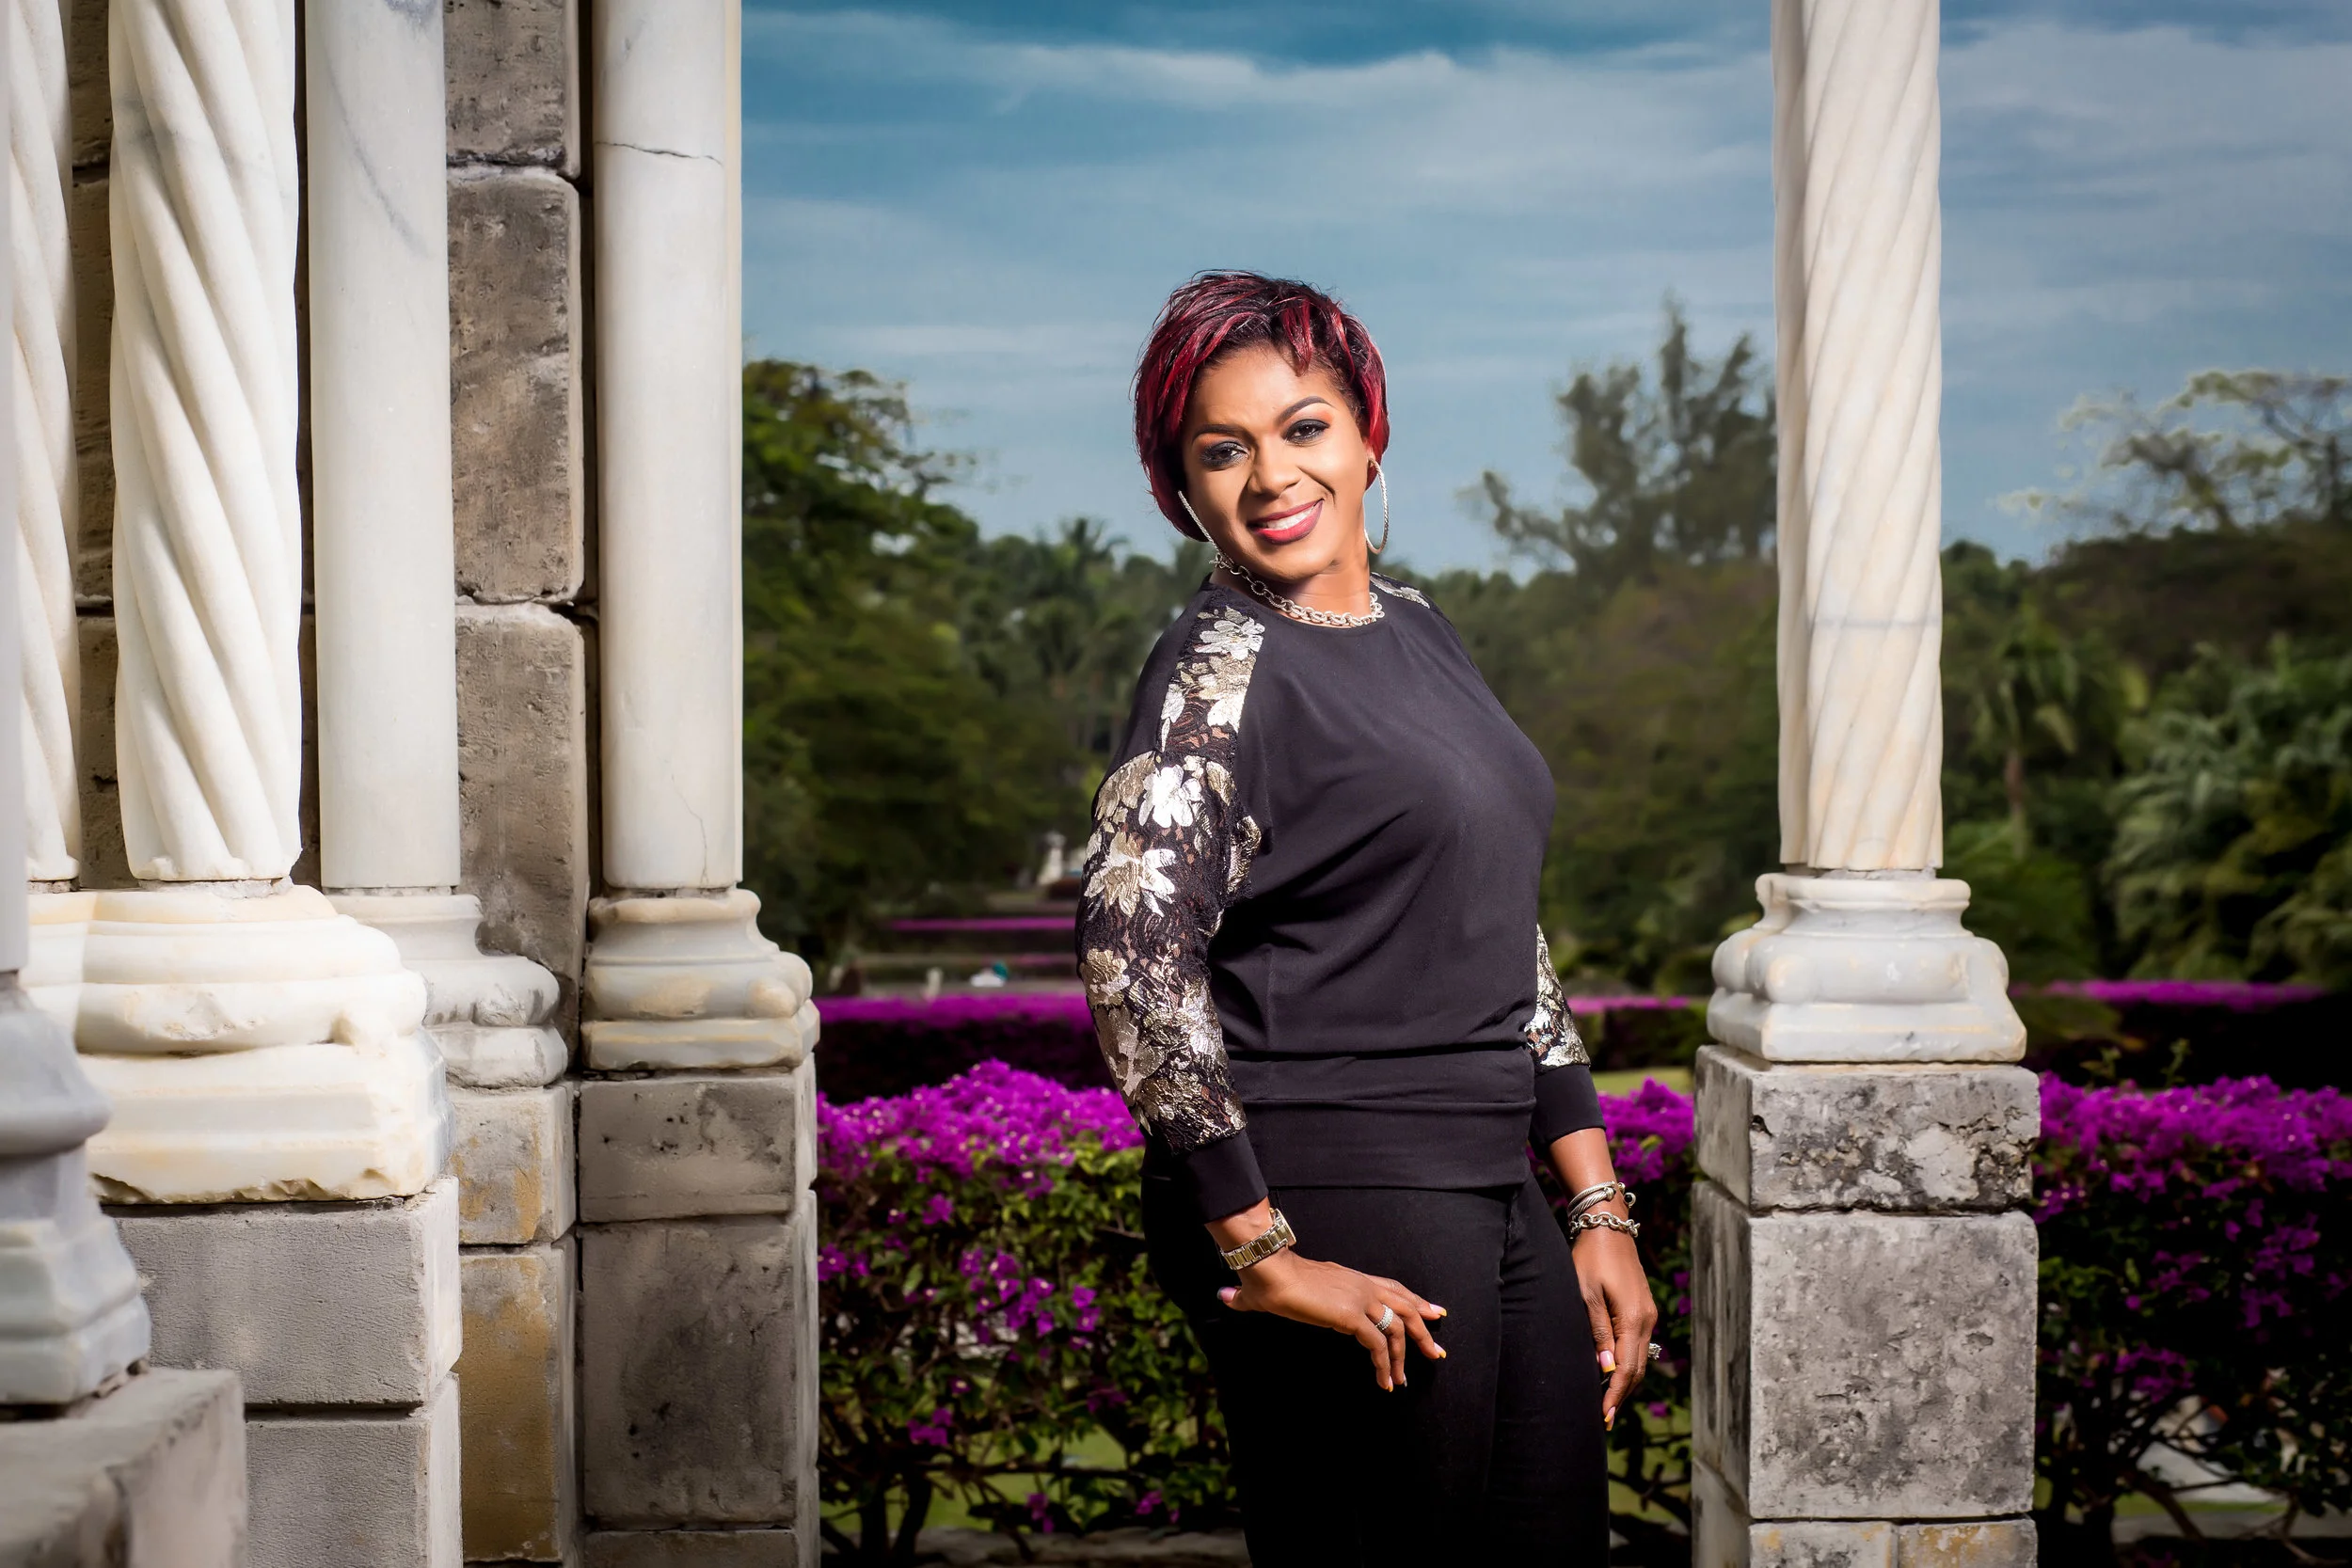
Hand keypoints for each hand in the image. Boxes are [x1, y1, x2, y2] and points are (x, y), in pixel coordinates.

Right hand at [1217, 1250, 1447, 1390]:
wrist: (1268, 1271)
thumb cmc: (1265, 1277)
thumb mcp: (1269, 1290)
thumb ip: (1250, 1297)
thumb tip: (1224, 1297)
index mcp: (1350, 1277)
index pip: (1391, 1287)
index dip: (1412, 1301)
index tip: (1431, 1312)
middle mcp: (1361, 1285)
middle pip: (1405, 1305)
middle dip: (1424, 1329)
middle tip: (1436, 1351)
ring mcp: (1359, 1300)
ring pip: (1398, 1327)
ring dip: (1405, 1356)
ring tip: (1403, 1380)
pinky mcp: (1352, 1317)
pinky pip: (1378, 1345)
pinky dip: (1384, 1366)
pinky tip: (1384, 1382)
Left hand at [1573, 1224, 1657, 1428]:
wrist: (1608, 1228)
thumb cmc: (1590, 1258)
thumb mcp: (1586, 1294)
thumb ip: (1598, 1332)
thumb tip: (1607, 1369)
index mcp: (1633, 1319)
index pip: (1626, 1369)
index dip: (1615, 1396)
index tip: (1604, 1418)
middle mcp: (1646, 1320)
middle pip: (1638, 1369)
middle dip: (1622, 1395)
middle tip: (1605, 1420)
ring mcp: (1648, 1315)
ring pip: (1639, 1359)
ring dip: (1626, 1382)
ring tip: (1608, 1403)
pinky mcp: (1643, 1310)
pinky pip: (1638, 1345)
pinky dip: (1628, 1363)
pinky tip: (1613, 1373)